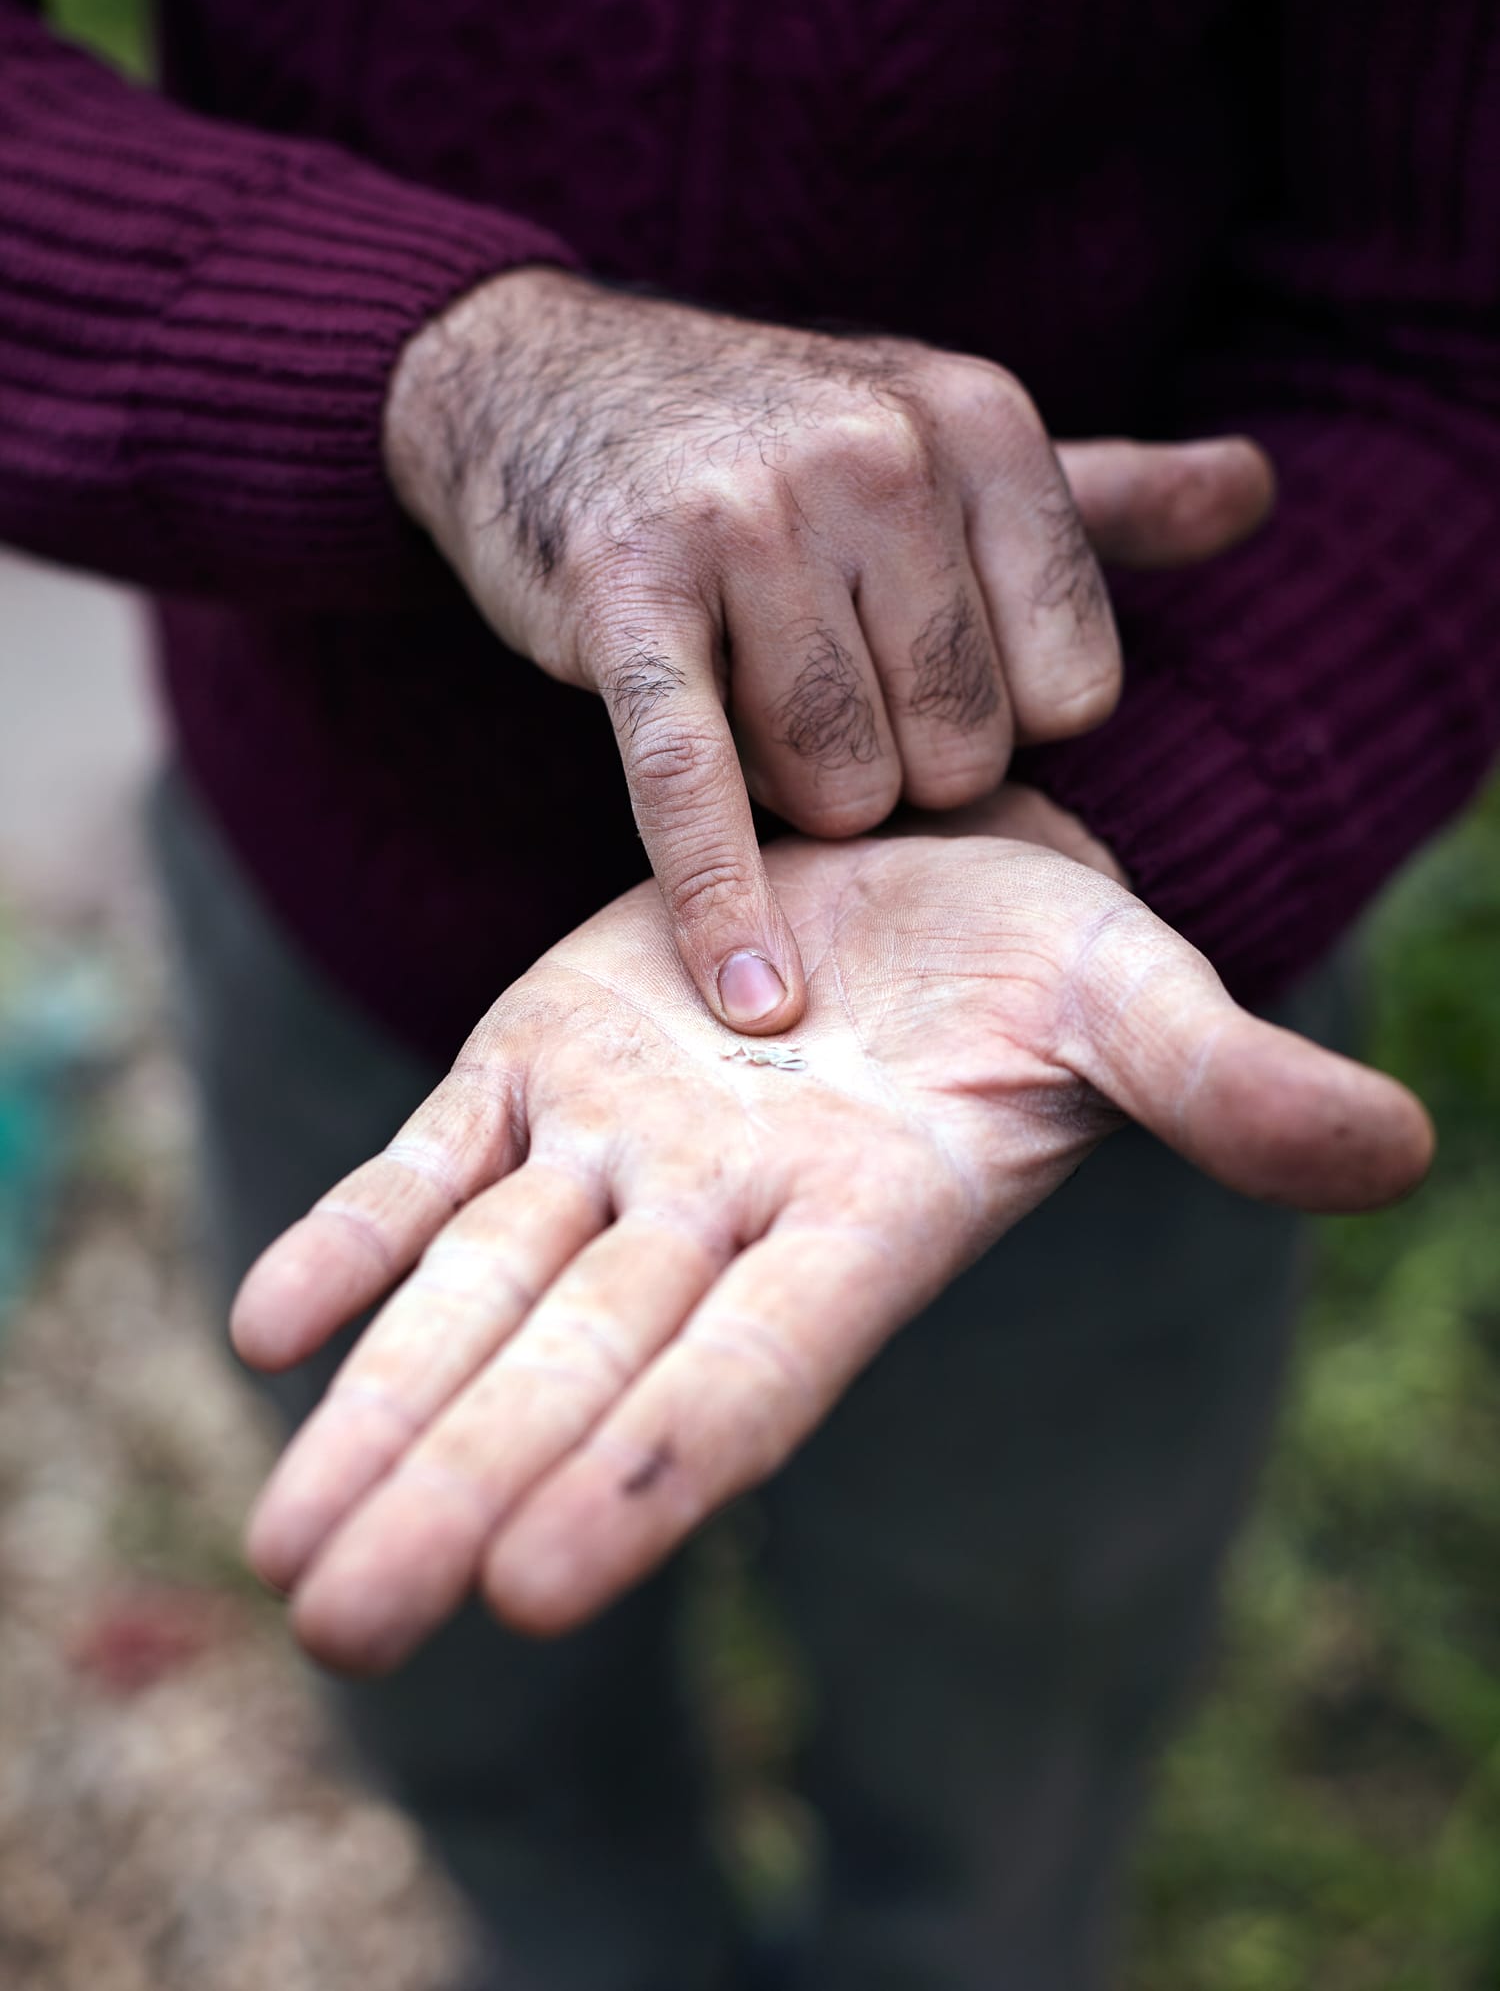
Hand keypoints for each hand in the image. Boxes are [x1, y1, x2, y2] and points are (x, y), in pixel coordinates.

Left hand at [233, 790, 1429, 1672]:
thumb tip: (1393, 1149)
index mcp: (865, 1221)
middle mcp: (721, 1211)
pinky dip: (351, 1232)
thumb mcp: (1128, 990)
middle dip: (461, 1492)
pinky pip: (428, 1158)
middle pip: (577, 1371)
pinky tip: (261, 1323)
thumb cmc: (1042, 954)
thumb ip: (1218, 1077)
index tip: (538, 1587)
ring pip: (478, 1293)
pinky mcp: (536, 1054)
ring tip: (288, 1562)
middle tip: (346, 1631)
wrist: (914, 863)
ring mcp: (616, 1139)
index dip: (655, 1469)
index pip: (756, 1371)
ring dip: (379, 1414)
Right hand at [384, 267, 1272, 1031]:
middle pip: (960, 752)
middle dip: (898, 775)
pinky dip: (719, 899)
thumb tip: (1257, 490)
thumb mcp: (943, 439)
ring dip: (799, 799)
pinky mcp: (623, 589)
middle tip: (821, 707)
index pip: (1075, 691)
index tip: (923, 693)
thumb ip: (1100, 498)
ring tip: (749, 715)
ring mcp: (746, 518)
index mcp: (983, 423)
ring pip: (843, 784)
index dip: (1002, 731)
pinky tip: (751, 997)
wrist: (538, 379)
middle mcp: (880, 455)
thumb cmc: (769, 442)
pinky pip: (694, 776)